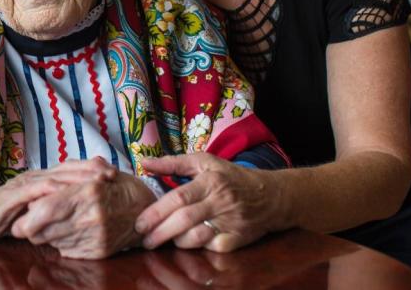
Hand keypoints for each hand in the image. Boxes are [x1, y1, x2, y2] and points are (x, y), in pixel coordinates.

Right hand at [0, 158, 117, 241]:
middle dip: (91, 170)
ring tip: (97, 180)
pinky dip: (54, 189)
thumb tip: (77, 210)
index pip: (70, 169)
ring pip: (57, 176)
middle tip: (112, 173)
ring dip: (79, 177)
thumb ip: (53, 206)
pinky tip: (68, 190)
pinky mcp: (16, 194)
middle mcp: (36, 176)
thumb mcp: (35, 210)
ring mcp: (26, 183)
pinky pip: (37, 189)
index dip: (91, 169)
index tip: (112, 173)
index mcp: (41, 178)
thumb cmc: (7, 216)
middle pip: (68, 168)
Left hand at [11, 171, 155, 258]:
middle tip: (29, 220)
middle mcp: (91, 217)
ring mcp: (95, 237)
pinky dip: (61, 241)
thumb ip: (63, 180)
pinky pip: (66, 250)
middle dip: (30, 227)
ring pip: (52, 241)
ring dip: (46, 234)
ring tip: (53, 222)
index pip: (45, 210)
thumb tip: (34, 199)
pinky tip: (70, 230)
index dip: (27, 216)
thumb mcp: (92, 173)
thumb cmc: (116, 186)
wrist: (145, 209)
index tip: (21, 215)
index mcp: (88, 191)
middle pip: (44, 230)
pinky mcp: (97, 252)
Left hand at [135, 153, 281, 251]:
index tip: (140, 223)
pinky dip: (197, 248)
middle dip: (160, 232)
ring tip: (163, 239)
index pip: (179, 198)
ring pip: (197, 237)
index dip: (157, 212)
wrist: (271, 196)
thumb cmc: (231, 177)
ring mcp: (231, 223)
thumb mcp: (205, 162)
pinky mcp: (238, 239)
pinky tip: (187, 243)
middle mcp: (220, 202)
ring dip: (176, 241)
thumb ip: (173, 163)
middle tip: (144, 239)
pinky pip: (212, 248)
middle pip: (185, 220)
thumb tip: (145, 164)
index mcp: (210, 182)